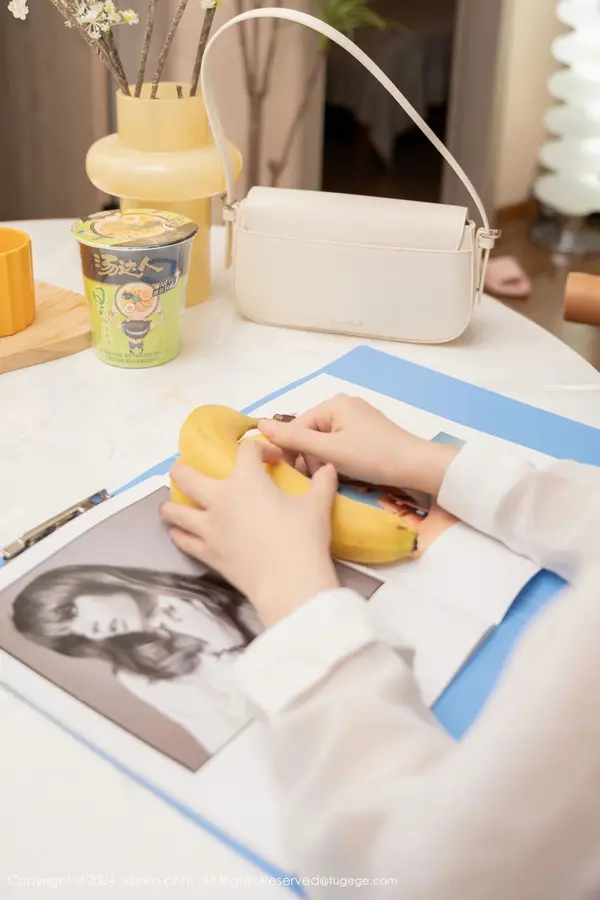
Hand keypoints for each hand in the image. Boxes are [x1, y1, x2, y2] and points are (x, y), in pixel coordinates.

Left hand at [160, 441, 339, 627]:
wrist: (290, 582)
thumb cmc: (303, 538)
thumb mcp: (317, 506)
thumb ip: (322, 483)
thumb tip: (328, 468)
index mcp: (247, 481)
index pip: (246, 450)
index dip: (259, 448)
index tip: (271, 459)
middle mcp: (219, 499)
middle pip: (185, 475)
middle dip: (182, 467)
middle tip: (189, 468)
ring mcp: (208, 527)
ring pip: (173, 511)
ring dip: (171, 505)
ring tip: (174, 504)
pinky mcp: (206, 553)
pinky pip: (182, 540)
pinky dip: (179, 535)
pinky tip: (181, 533)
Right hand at [260, 395, 458, 496]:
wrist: (416, 466)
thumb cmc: (372, 456)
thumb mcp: (330, 450)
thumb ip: (295, 438)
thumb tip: (260, 424)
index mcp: (333, 404)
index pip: (297, 427)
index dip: (292, 451)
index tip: (295, 476)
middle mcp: (343, 405)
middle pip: (309, 433)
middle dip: (310, 457)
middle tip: (321, 478)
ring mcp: (356, 418)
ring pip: (323, 442)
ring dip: (323, 461)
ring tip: (334, 477)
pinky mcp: (365, 432)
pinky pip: (338, 444)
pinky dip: (337, 459)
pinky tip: (344, 473)